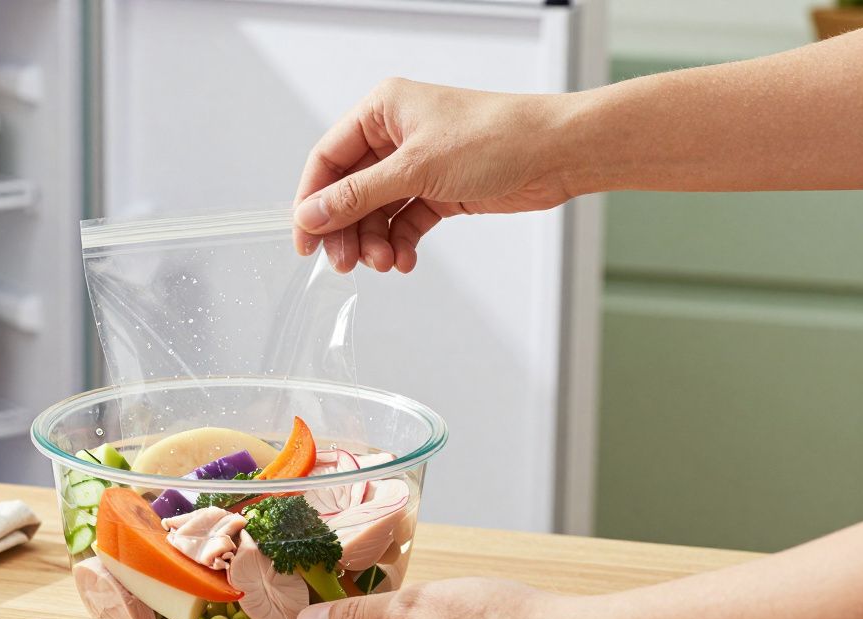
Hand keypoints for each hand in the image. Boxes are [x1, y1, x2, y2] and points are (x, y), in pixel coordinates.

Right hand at [293, 78, 574, 273]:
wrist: (557, 153)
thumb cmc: (496, 138)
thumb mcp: (415, 169)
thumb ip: (358, 197)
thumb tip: (312, 216)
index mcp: (382, 111)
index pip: (328, 159)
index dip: (312, 201)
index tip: (305, 240)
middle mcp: (396, 135)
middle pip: (350, 191)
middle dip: (347, 229)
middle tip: (345, 263)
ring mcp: (418, 164)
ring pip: (377, 211)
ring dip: (376, 241)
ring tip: (384, 262)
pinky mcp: (439, 189)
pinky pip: (405, 221)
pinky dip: (401, 243)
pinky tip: (405, 260)